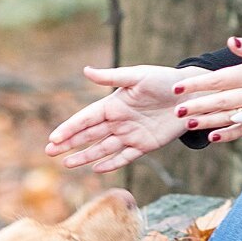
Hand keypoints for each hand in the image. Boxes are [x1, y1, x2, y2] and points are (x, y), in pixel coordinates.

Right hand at [45, 62, 201, 172]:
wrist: (192, 96)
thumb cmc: (165, 81)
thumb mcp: (137, 76)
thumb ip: (111, 77)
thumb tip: (85, 71)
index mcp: (114, 104)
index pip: (86, 118)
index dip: (70, 128)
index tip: (54, 138)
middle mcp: (119, 121)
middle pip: (89, 135)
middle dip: (70, 144)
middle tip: (50, 153)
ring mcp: (131, 135)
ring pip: (103, 148)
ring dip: (85, 156)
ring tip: (67, 164)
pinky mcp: (145, 146)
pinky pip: (125, 157)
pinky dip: (111, 164)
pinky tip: (97, 169)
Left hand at [174, 37, 241, 144]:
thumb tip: (231, 42)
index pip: (218, 80)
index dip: (196, 84)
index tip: (178, 88)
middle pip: (220, 101)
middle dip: (197, 106)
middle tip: (177, 111)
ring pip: (230, 118)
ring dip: (208, 122)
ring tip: (189, 125)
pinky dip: (230, 135)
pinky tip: (214, 138)